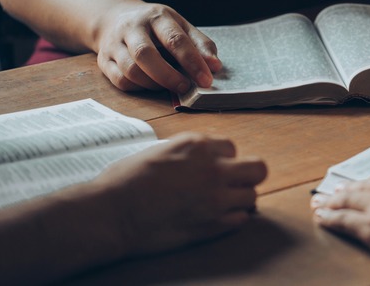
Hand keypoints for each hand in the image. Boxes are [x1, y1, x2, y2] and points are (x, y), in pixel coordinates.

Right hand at [94, 132, 266, 255]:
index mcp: (197, 145)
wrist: (111, 214)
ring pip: (252, 195)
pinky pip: (242, 219)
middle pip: (257, 168)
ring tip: (221, 204)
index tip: (212, 168)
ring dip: (239, 199)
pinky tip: (216, 218)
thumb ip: (186, 151)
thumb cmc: (124, 181)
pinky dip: (232, 219)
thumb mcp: (158, 150)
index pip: (231, 147)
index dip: (223, 159)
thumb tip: (200, 156)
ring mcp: (216, 197)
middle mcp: (212, 168)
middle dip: (248, 175)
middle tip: (234, 183)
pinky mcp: (214, 224)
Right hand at [96, 2, 222, 92]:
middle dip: (169, 76)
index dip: (193, 62)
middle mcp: (132, 27)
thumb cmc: (156, 26)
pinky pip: (120, 80)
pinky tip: (152, 85)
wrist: (114, 17)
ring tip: (170, 86)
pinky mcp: (104, 60)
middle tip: (186, 87)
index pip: (175, 39)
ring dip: (154, 84)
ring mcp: (114, 44)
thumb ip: (200, 45)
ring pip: (131, 70)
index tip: (207, 79)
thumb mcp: (180, 26)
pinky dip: (139, 87)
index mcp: (157, 16)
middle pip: (145, 54)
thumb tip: (215, 67)